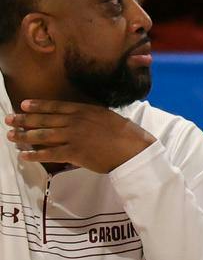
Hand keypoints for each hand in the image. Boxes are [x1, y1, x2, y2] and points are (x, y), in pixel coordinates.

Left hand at [7, 100, 155, 173]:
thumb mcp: (107, 117)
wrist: (132, 149)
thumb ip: (90, 116)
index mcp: (85, 110)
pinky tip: (23, 155)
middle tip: (9, 119)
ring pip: (42, 136)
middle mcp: (76, 121)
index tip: (23, 104)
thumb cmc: (125, 134)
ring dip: (24, 136)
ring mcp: (74, 136)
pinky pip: (49, 154)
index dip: (38, 105)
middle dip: (24, 120)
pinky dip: (34, 155)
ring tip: (11, 136)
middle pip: (44, 120)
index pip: (55, 106)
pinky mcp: (74, 152)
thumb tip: (77, 118)